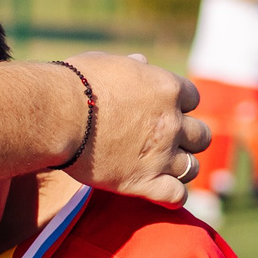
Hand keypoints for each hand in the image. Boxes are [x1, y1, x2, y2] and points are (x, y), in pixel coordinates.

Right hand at [63, 51, 209, 206]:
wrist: (56, 115)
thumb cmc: (74, 85)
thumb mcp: (106, 63)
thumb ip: (131, 65)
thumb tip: (142, 60)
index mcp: (166, 88)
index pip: (193, 98)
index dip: (179, 105)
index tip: (162, 111)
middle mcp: (171, 122)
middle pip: (201, 135)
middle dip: (187, 138)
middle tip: (166, 141)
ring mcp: (161, 155)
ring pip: (193, 167)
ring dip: (181, 167)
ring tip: (164, 168)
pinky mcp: (144, 182)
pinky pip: (177, 196)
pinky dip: (173, 196)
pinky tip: (162, 193)